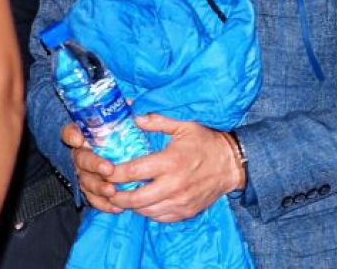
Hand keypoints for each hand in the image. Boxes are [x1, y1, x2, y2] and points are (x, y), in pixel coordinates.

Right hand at [61, 121, 122, 213]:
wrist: (95, 150)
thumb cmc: (106, 133)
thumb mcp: (109, 120)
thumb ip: (117, 112)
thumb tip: (131, 102)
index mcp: (80, 136)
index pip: (69, 133)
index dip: (72, 136)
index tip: (80, 138)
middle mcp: (78, 155)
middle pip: (81, 160)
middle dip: (94, 165)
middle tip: (108, 168)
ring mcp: (81, 173)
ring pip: (86, 181)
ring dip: (98, 187)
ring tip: (112, 191)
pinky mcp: (87, 189)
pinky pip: (92, 198)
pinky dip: (103, 204)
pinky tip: (115, 208)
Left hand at [106, 113, 243, 222]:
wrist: (232, 164)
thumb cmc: (206, 142)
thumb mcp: (184, 126)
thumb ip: (157, 122)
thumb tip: (134, 118)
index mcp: (170, 161)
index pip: (133, 172)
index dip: (114, 174)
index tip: (104, 171)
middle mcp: (174, 185)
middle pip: (135, 198)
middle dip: (116, 196)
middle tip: (107, 190)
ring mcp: (180, 201)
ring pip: (145, 211)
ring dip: (130, 205)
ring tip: (122, 196)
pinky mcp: (185, 212)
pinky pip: (159, 217)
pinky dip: (147, 211)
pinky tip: (143, 202)